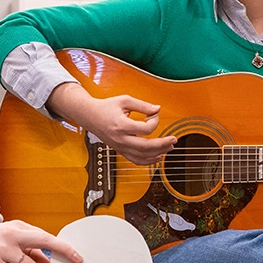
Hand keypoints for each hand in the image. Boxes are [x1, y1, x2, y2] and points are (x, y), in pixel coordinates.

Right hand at [0, 221, 80, 262]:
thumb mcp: (9, 238)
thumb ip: (29, 248)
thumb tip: (48, 262)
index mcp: (17, 229)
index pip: (45, 236)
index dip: (63, 246)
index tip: (78, 257)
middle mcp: (12, 237)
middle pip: (43, 243)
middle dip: (62, 254)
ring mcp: (2, 251)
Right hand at [49, 84, 175, 164]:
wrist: (89, 115)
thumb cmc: (106, 107)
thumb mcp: (124, 100)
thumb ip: (142, 105)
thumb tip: (157, 109)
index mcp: (121, 125)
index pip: (146, 129)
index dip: (155, 120)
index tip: (154, 114)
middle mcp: (120, 139)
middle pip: (146, 147)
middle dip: (163, 144)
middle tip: (174, 139)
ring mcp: (120, 147)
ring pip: (142, 156)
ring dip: (158, 153)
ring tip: (169, 148)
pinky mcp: (120, 150)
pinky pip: (135, 160)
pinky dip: (148, 161)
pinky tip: (157, 157)